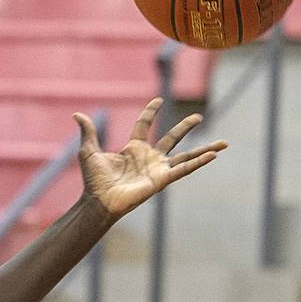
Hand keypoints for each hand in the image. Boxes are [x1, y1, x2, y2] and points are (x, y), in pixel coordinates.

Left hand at [75, 98, 226, 219]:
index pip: (145, 126)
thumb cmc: (93, 180)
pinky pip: (184, 169)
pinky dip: (199, 162)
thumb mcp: (88, 151)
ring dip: (204, 149)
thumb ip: (88, 132)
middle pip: (171, 138)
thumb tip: (76, 114)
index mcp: (133, 149)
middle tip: (198, 116)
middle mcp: (148, 158)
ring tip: (224, 143)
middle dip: (185, 127)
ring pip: (186, 156)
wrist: (99, 201)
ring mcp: (158, 169)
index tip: (158, 101)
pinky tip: (214, 155)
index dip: (150, 112)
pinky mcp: (162, 179)